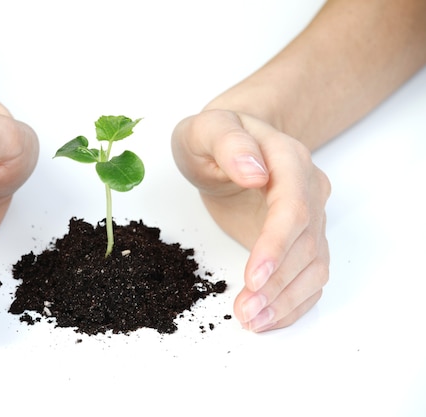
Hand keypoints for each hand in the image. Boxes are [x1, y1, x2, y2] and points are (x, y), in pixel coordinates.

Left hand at [171, 109, 329, 331]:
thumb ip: (229, 144)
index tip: (253, 276)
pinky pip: (308, 277)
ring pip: (313, 267)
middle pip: (305, 245)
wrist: (230, 144)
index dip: (276, 244)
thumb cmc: (215, 136)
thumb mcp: (209, 128)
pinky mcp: (300, 240)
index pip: (293, 207)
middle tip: (244, 312)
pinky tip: (267, 319)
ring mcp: (309, 217)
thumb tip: (255, 173)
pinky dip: (292, 303)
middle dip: (277, 284)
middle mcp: (308, 190)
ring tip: (252, 321)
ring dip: (286, 300)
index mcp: (288, 160)